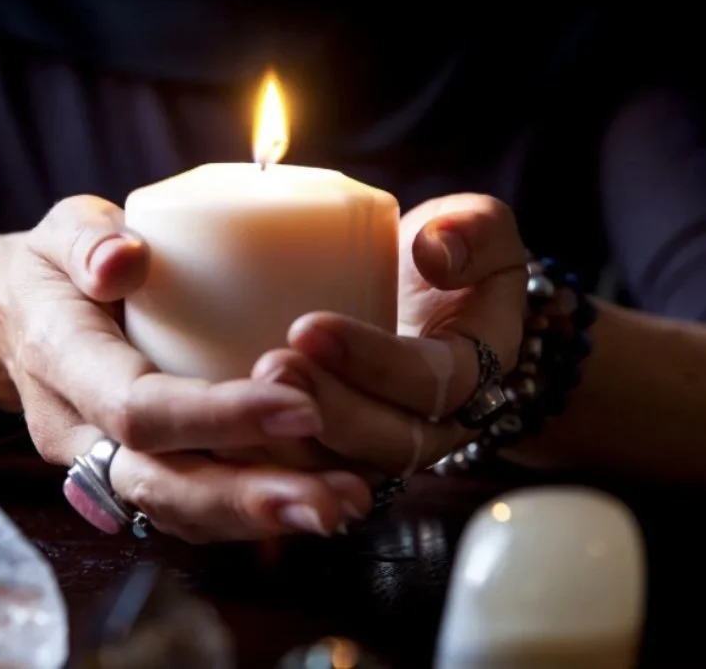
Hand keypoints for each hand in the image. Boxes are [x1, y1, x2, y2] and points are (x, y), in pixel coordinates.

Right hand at [0, 196, 370, 542]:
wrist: (11, 319)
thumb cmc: (49, 269)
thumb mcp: (59, 231)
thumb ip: (88, 239)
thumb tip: (126, 259)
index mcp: (60, 362)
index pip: (138, 408)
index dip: (217, 417)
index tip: (300, 407)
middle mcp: (76, 431)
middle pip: (161, 485)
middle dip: (249, 497)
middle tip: (334, 501)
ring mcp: (98, 464)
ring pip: (177, 511)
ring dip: (260, 518)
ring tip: (343, 507)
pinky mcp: (127, 475)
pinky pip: (186, 508)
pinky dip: (248, 513)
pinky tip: (312, 498)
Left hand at [254, 194, 527, 474]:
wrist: (410, 292)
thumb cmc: (443, 255)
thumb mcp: (477, 228)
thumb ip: (475, 229)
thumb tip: (436, 251)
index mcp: (472, 373)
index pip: (433, 383)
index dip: (375, 362)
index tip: (310, 326)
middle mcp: (434, 426)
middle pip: (390, 442)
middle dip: (330, 410)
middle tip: (271, 368)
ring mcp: (385, 449)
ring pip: (346, 470)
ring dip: (296, 443)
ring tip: (246, 397)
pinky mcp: (342, 457)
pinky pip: (310, 477)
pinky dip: (271, 461)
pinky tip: (227, 436)